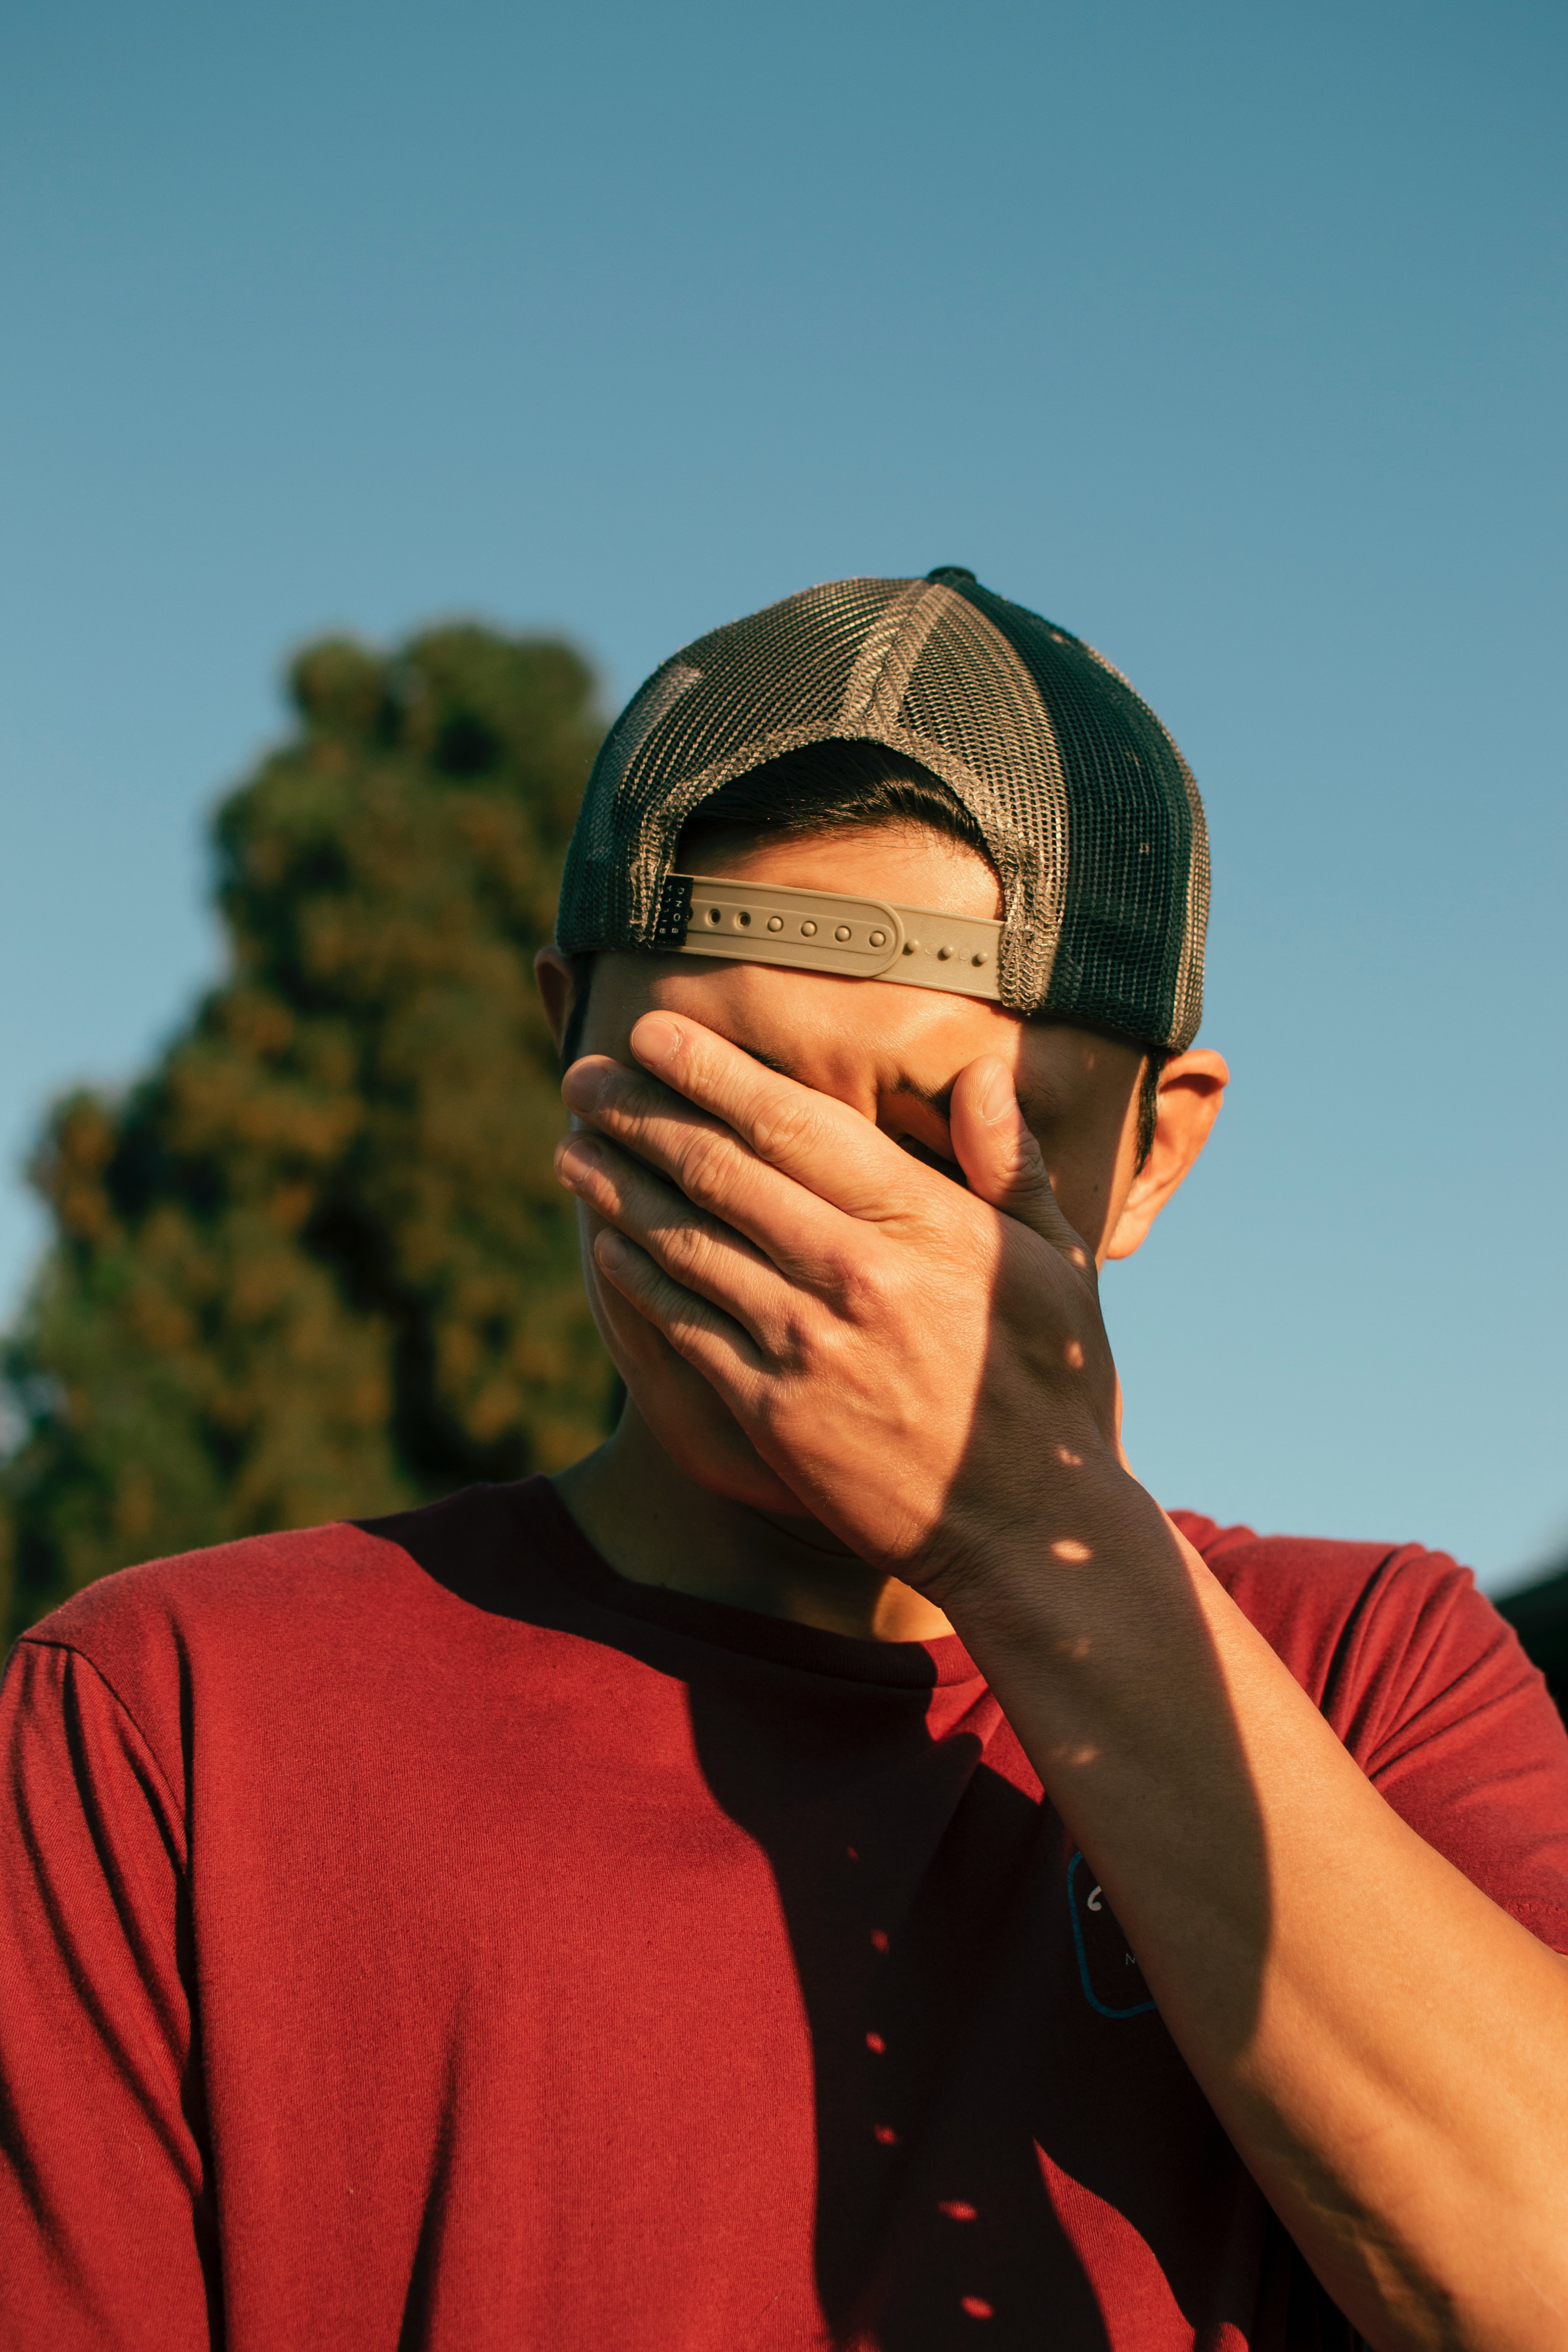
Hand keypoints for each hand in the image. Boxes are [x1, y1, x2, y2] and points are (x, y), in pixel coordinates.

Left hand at [556, 1011, 1135, 1593]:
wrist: (1032, 1527)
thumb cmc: (1052, 1386)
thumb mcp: (1057, 1265)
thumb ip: (1012, 1164)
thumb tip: (986, 1072)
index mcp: (923, 1223)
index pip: (795, 1122)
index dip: (712, 1071)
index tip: (655, 1031)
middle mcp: (855, 1273)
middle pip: (720, 1169)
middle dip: (640, 1112)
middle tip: (584, 1075)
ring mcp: (808, 1345)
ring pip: (686, 1242)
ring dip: (617, 1187)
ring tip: (571, 1146)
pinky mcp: (774, 1413)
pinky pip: (684, 1327)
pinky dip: (636, 1279)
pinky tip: (605, 1245)